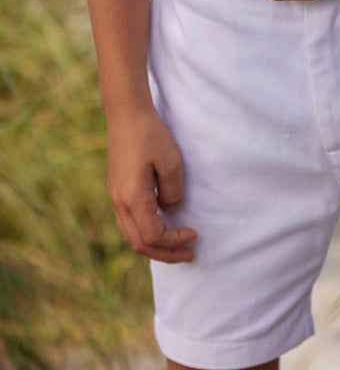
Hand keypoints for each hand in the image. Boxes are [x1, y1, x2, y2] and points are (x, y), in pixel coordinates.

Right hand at [106, 103, 197, 262]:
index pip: (153, 236)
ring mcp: (115, 198)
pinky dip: (145, 233)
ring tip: (177, 246)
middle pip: (139, 244)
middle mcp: (119, 203)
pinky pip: (129, 223)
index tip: (194, 233)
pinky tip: (162, 226)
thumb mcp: (171, 161)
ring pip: (131, 236)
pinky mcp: (117, 191)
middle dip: (166, 253)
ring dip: (154, 246)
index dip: (174, 240)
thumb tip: (171, 209)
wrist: (126, 114)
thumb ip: (173, 191)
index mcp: (132, 198)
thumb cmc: (150, 134)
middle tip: (190, 254)